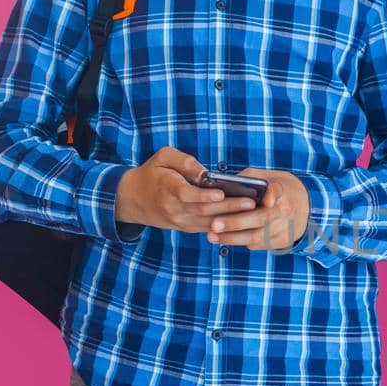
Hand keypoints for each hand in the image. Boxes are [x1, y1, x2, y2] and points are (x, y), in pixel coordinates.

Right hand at [113, 147, 253, 231]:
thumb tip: (206, 173)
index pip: (188, 195)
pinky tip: (242, 221)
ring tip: (252, 212)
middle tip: (251, 203)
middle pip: (204, 211)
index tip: (222, 193)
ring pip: (208, 222)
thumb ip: (185, 162)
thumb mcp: (163, 157)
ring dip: (231, 219)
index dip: (205, 196)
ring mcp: (180, 221)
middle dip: (229, 207)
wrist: (134, 199)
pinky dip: (224, 226)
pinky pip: (206, 228)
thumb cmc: (153, 172)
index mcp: (167, 188)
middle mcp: (174, 208)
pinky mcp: (185, 227)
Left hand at [206, 168, 309, 249]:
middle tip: (214, 224)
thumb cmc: (278, 189)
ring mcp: (285, 228)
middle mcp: (285, 210)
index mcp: (282, 190)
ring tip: (211, 236)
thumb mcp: (269, 176)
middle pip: (261, 218)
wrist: (306, 206)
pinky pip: (259, 244)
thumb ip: (249, 178)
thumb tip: (224, 184)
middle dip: (236, 223)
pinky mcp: (283, 241)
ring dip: (232, 238)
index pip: (277, 191)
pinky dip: (241, 242)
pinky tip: (225, 240)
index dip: (272, 195)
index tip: (266, 200)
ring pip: (256, 236)